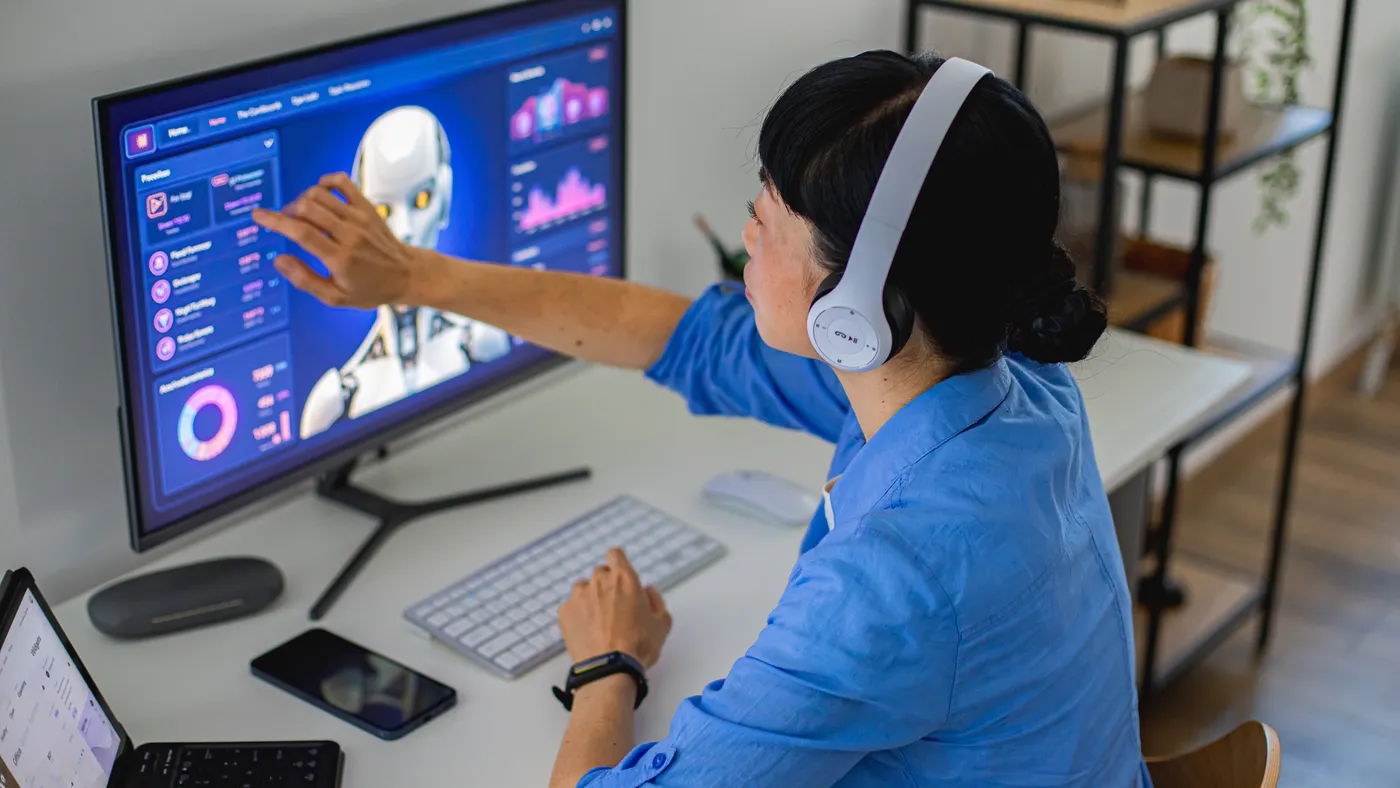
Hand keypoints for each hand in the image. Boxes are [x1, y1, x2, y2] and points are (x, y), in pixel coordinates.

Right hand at [251, 173, 419, 307]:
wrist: (407, 274)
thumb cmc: (370, 289)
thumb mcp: (336, 297)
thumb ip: (305, 280)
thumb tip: (278, 260)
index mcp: (340, 258)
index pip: (300, 232)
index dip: (275, 221)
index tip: (258, 215)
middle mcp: (350, 234)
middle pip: (307, 207)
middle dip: (287, 211)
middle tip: (285, 222)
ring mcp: (360, 217)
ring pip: (320, 194)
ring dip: (302, 199)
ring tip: (301, 214)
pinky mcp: (367, 207)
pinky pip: (342, 182)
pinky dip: (325, 182)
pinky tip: (319, 194)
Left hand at [558, 548, 671, 668]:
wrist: (610, 668)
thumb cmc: (638, 646)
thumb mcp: (662, 623)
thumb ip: (656, 600)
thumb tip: (648, 591)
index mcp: (625, 578)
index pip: (615, 554)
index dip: (618, 563)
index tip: (620, 574)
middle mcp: (600, 581)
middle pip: (600, 573)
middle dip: (606, 585)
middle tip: (614, 607)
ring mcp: (579, 596)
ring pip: (583, 589)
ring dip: (590, 599)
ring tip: (598, 622)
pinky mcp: (565, 612)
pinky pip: (571, 607)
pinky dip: (577, 615)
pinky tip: (587, 632)